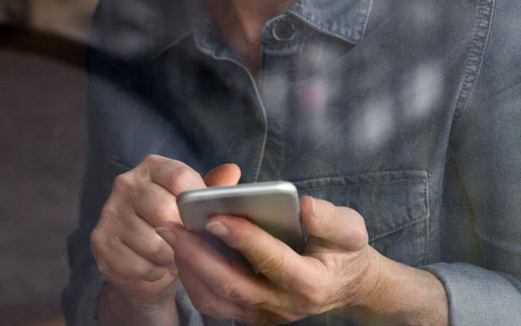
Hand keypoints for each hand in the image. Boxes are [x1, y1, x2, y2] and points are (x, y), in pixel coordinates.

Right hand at [92, 156, 240, 317]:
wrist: (143, 263)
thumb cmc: (176, 228)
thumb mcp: (195, 208)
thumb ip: (212, 190)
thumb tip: (232, 171)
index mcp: (153, 167)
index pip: (180, 177)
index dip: (197, 202)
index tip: (204, 220)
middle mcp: (126, 183)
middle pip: (165, 210)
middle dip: (184, 235)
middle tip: (190, 244)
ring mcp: (110, 211)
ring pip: (153, 242)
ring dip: (170, 257)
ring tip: (172, 256)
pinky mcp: (100, 241)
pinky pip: (138, 264)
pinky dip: (153, 272)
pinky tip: (154, 266)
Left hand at [161, 194, 386, 323]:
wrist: (346, 284)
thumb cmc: (344, 250)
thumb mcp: (350, 229)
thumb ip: (331, 219)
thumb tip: (305, 206)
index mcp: (310, 282)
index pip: (271, 260)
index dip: (243, 238)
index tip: (215, 216)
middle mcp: (283, 305)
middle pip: (232, 285)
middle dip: (198, 254)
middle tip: (171, 225)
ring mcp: (264, 315)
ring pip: (216, 299)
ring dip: (189, 267)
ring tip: (170, 235)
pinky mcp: (249, 315)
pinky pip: (213, 303)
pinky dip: (193, 278)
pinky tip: (181, 250)